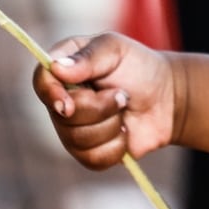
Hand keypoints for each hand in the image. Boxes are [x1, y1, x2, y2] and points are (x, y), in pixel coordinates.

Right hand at [32, 32, 177, 169]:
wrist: (167, 99)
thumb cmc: (139, 67)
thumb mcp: (116, 49)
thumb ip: (88, 57)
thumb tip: (57, 68)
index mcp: (63, 68)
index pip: (41, 81)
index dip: (51, 95)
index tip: (68, 104)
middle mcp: (62, 99)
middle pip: (62, 116)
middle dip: (100, 107)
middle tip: (121, 94)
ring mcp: (73, 128)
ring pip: (77, 140)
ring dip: (111, 125)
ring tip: (124, 109)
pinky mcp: (88, 152)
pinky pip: (92, 159)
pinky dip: (115, 147)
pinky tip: (124, 132)